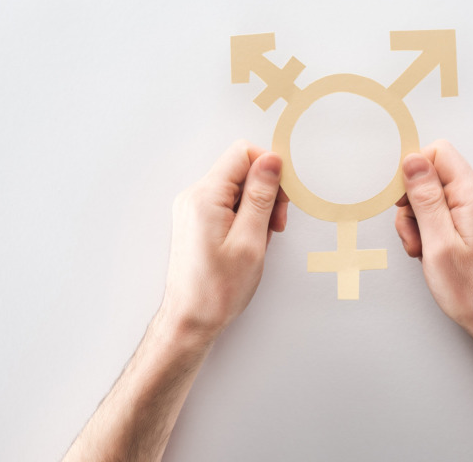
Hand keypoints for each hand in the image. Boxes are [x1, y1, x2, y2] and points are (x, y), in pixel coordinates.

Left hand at [159, 140, 288, 341]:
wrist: (190, 320)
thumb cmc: (218, 289)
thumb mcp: (251, 240)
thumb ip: (261, 195)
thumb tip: (271, 160)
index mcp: (204, 197)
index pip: (242, 153)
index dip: (269, 169)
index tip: (282, 197)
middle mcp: (194, 197)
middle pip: (240, 169)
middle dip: (266, 191)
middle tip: (276, 224)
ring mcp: (192, 208)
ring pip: (236, 188)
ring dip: (257, 207)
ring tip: (262, 238)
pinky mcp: (196, 220)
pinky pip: (227, 204)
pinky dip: (245, 217)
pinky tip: (250, 241)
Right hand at [395, 140, 472, 338]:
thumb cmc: (471, 291)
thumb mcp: (437, 244)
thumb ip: (425, 198)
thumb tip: (413, 160)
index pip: (440, 153)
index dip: (414, 172)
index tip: (402, 202)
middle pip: (436, 176)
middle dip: (415, 204)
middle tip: (414, 238)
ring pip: (439, 197)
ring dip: (422, 221)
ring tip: (424, 252)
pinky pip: (450, 212)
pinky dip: (435, 229)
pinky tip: (434, 252)